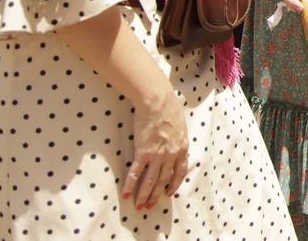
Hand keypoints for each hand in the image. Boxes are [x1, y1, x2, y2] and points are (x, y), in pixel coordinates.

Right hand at [123, 84, 188, 211]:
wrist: (157, 101)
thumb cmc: (168, 108)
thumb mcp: (180, 126)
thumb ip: (178, 138)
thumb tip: (175, 142)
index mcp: (181, 148)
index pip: (179, 172)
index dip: (173, 184)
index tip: (169, 193)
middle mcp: (171, 155)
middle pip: (163, 180)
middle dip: (157, 195)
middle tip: (150, 206)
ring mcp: (157, 155)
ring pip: (150, 181)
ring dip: (144, 195)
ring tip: (139, 206)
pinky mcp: (143, 152)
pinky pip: (136, 173)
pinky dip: (130, 185)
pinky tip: (126, 194)